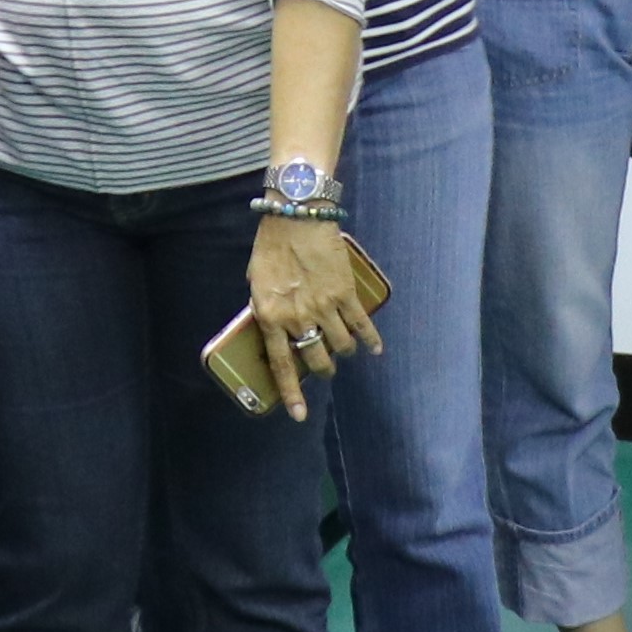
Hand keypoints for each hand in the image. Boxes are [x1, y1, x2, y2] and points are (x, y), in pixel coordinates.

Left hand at [240, 214, 383, 421]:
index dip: (292, 394)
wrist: (296, 215)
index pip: (282, 365)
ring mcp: (325, 307)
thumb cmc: (271, 245)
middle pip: (317, 360)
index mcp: (271, 316)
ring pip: (342, 346)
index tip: (300, 416)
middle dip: (323, 369)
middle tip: (325, 367)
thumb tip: (275, 324)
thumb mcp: (256, 280)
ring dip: (345, 353)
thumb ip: (266, 307)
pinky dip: (370, 339)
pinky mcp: (346, 293)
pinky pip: (362, 325)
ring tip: (345, 350)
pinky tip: (375, 348)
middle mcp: (299, 317)